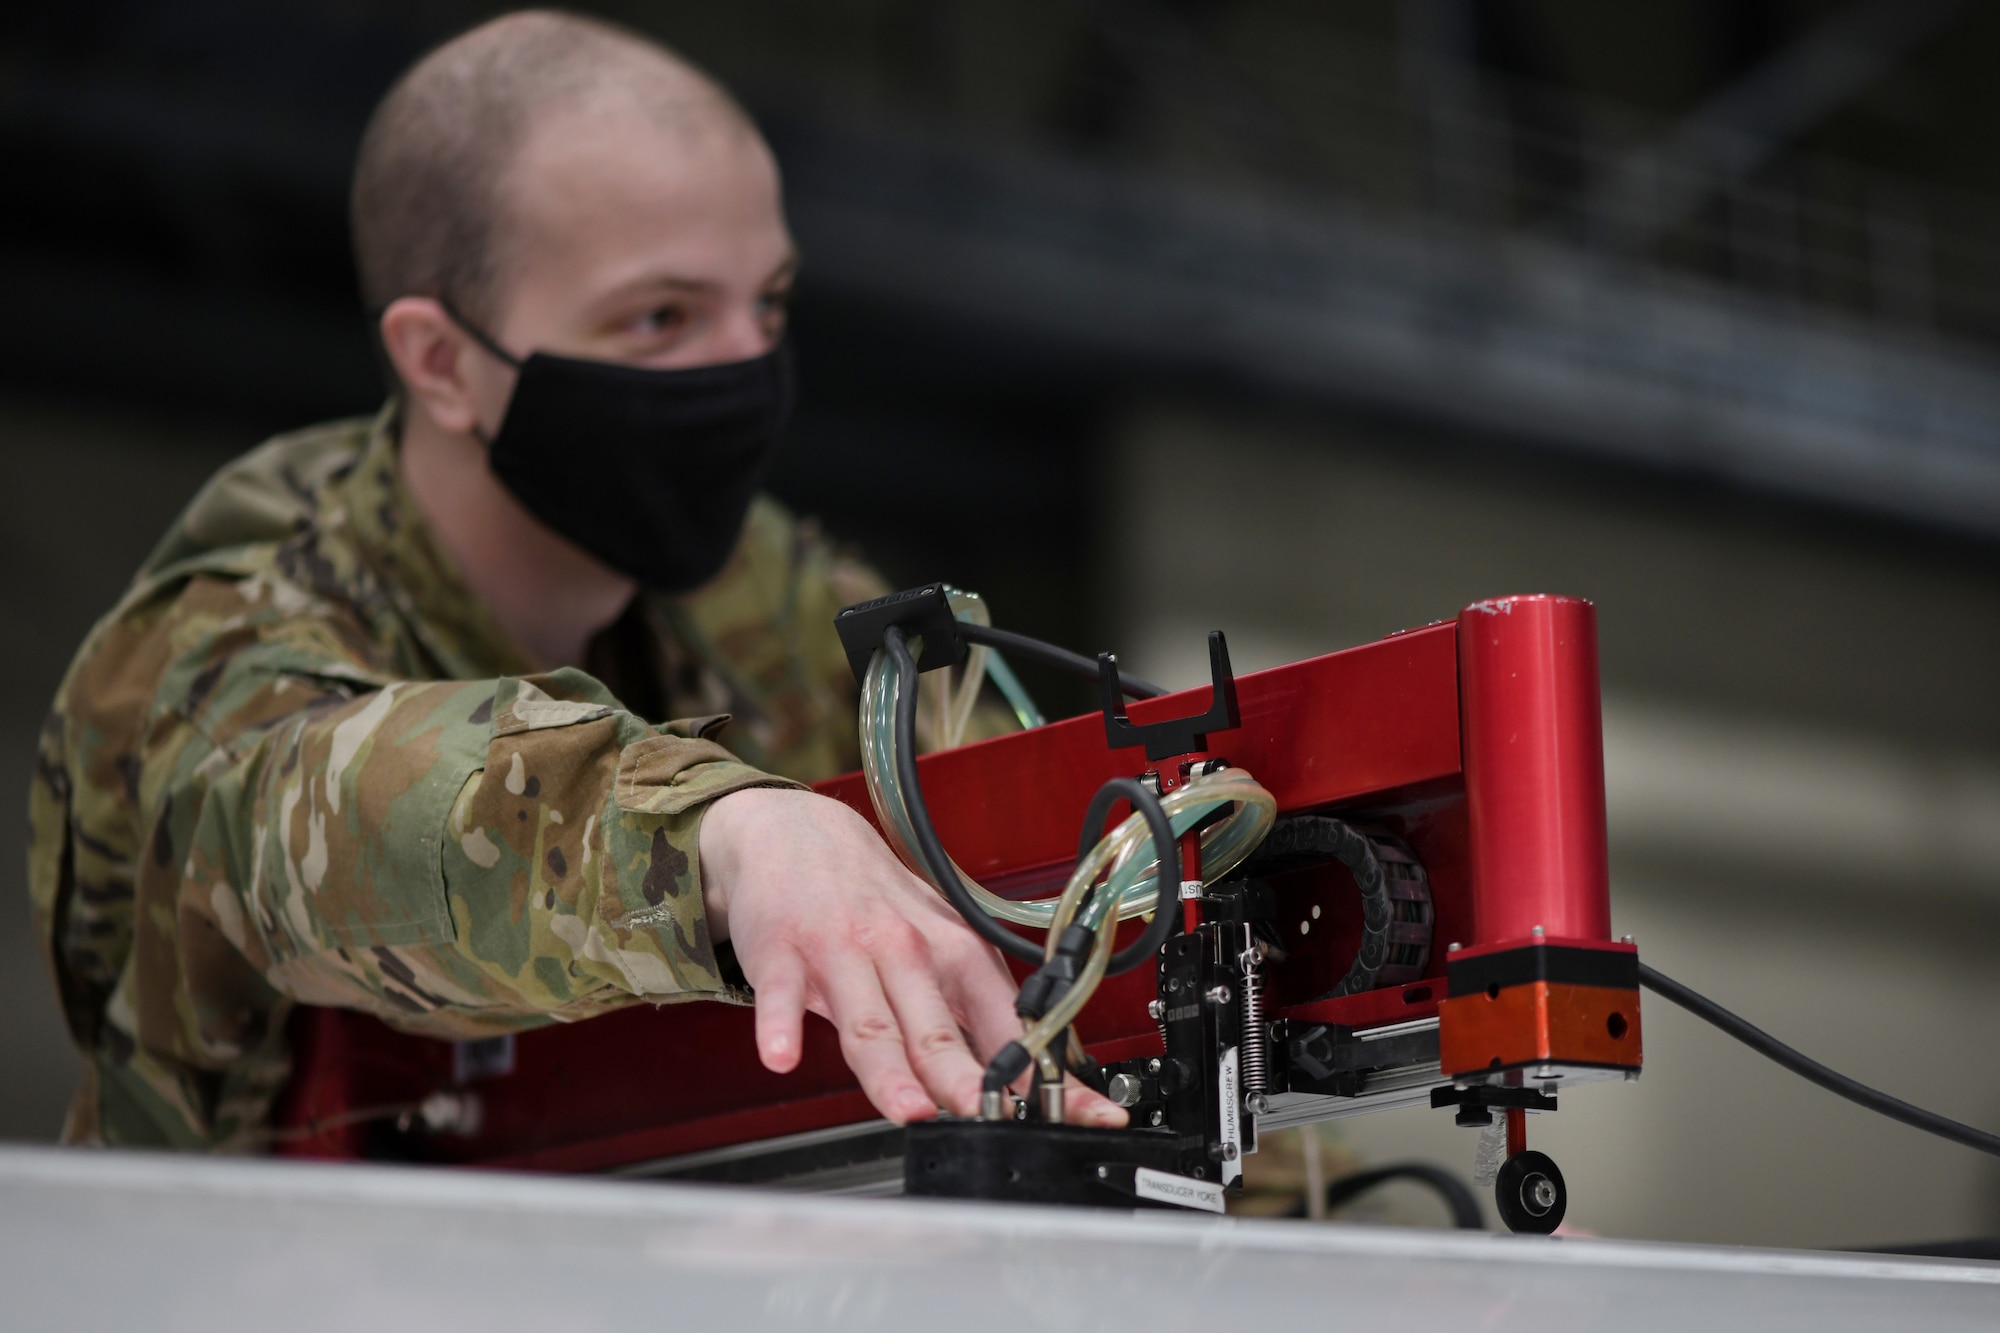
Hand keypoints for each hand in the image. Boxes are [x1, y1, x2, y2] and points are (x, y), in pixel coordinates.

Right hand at [699, 786, 1126, 1128]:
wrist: (797, 833)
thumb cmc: (874, 901)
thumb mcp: (939, 942)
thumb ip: (973, 1012)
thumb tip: (1026, 1080)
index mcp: (955, 953)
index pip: (1007, 1023)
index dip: (1041, 1074)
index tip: (1076, 1113)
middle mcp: (905, 950)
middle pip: (937, 1030)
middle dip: (963, 1078)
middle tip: (983, 1117)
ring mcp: (843, 950)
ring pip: (870, 1021)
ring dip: (889, 1069)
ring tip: (906, 1108)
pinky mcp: (783, 949)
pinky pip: (780, 994)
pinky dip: (781, 1026)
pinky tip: (783, 1057)